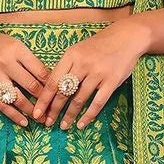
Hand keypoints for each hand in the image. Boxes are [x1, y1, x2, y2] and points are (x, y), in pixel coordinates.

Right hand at [0, 20, 50, 125]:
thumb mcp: (13, 44)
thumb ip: (28, 60)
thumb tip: (47, 78)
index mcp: (17, 50)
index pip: (40, 70)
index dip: (52, 84)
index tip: (60, 93)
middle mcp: (6, 63)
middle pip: (32, 86)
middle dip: (45, 100)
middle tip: (54, 110)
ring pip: (18, 98)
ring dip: (32, 111)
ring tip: (42, 119)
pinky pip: (1, 104)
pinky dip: (14, 115)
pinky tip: (24, 122)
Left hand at [32, 17, 149, 128]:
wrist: (126, 37)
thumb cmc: (99, 46)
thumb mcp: (78, 50)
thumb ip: (66, 67)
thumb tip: (51, 89)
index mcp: (71, 55)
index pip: (53, 81)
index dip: (44, 99)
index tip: (37, 113)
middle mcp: (83, 64)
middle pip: (63, 92)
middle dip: (53, 110)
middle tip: (47, 123)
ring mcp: (98, 73)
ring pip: (79, 99)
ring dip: (69, 115)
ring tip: (63, 126)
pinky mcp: (112, 81)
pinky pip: (97, 103)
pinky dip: (88, 116)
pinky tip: (81, 124)